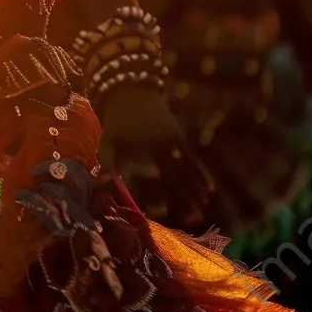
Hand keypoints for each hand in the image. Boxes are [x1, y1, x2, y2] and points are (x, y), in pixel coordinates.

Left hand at [97, 85, 213, 227]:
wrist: (131, 91)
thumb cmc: (118, 121)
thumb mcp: (107, 139)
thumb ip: (106, 161)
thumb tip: (102, 183)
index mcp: (136, 150)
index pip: (146, 179)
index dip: (155, 197)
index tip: (162, 214)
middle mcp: (155, 147)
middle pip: (171, 177)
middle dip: (182, 199)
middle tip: (191, 220)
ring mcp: (169, 140)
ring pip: (184, 170)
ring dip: (194, 191)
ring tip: (202, 210)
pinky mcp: (179, 136)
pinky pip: (192, 158)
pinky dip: (200, 174)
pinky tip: (209, 190)